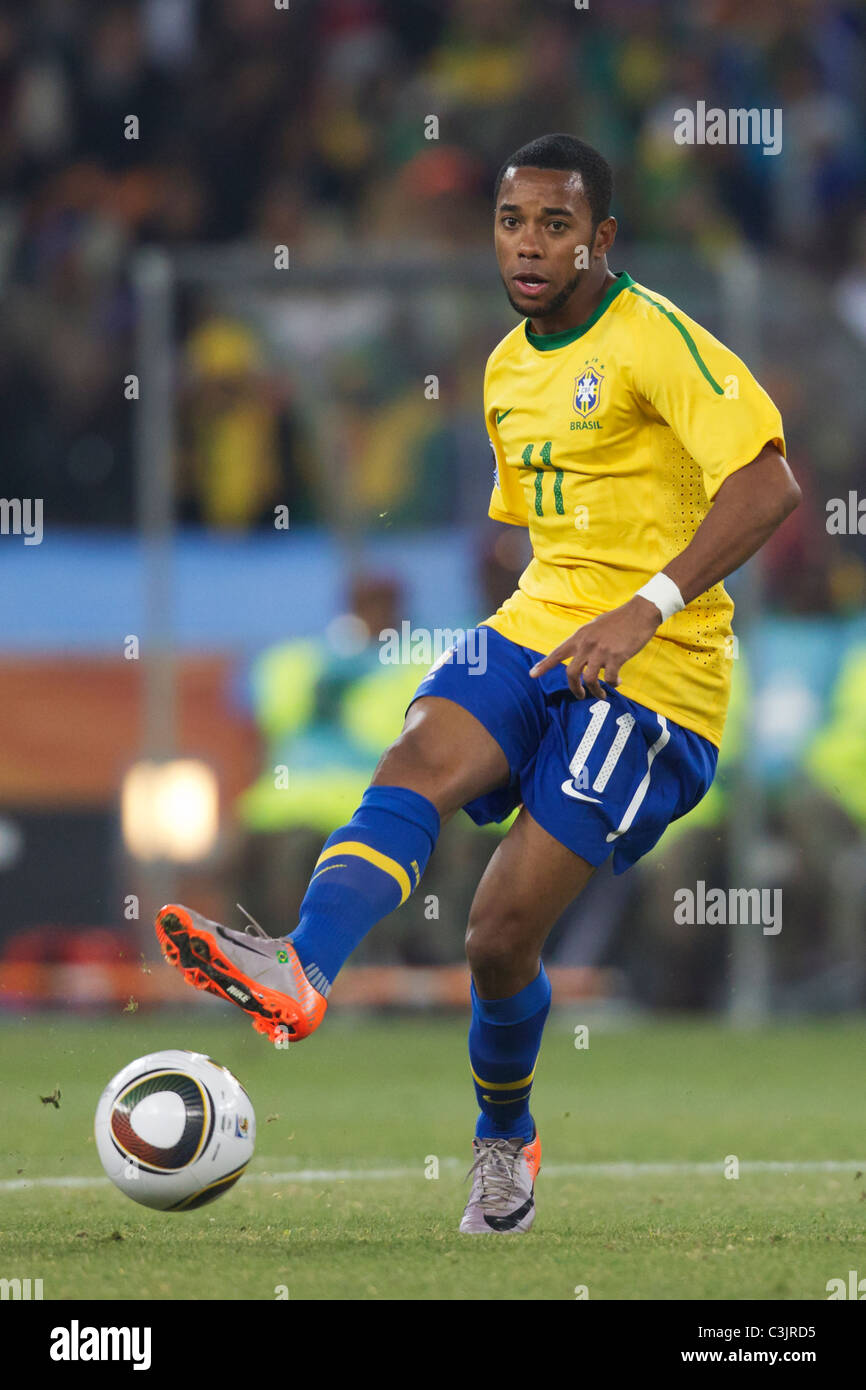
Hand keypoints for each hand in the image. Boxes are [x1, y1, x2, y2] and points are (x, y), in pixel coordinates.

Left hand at [529, 595, 660, 697]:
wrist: (640, 613)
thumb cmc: (619, 620)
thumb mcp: (595, 627)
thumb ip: (585, 641)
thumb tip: (581, 655)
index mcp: (580, 636)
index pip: (557, 653)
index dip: (544, 665)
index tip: (532, 675)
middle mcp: (587, 644)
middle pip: (571, 673)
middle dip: (574, 689)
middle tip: (580, 696)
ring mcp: (601, 651)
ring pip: (590, 680)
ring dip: (595, 692)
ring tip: (601, 695)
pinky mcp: (616, 657)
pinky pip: (610, 678)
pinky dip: (613, 684)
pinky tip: (618, 682)